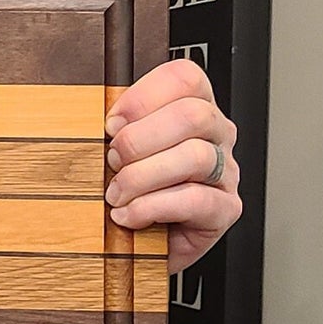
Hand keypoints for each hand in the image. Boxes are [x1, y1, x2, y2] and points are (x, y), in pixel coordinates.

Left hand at [103, 59, 240, 270]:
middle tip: (111, 160)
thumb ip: (115, 127)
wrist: (138, 245)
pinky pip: (195, 200)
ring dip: (142, 176)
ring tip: (116, 193)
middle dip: (140, 139)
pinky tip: (129, 215)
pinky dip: (151, 207)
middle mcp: (216, 135)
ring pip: (194, 156)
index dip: (143, 97)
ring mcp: (226, 172)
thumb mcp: (117, 152)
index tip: (111, 124)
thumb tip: (96, 118)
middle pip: (192, 115)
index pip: (185, 78)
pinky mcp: (224, 209)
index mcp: (194, 107)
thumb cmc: (128, 190)